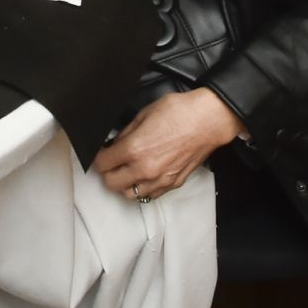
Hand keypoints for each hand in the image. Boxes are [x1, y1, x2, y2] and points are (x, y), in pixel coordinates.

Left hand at [94, 88, 245, 203]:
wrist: (208, 120)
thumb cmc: (180, 113)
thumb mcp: (143, 115)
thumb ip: (125, 133)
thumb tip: (115, 144)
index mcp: (135, 150)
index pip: (103, 164)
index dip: (98, 157)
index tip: (101, 153)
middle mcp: (146, 169)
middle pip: (112, 184)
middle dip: (107, 173)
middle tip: (110, 162)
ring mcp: (161, 179)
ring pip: (131, 194)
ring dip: (124, 184)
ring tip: (126, 171)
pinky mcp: (174, 183)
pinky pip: (151, 194)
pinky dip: (143, 188)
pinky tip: (143, 175)